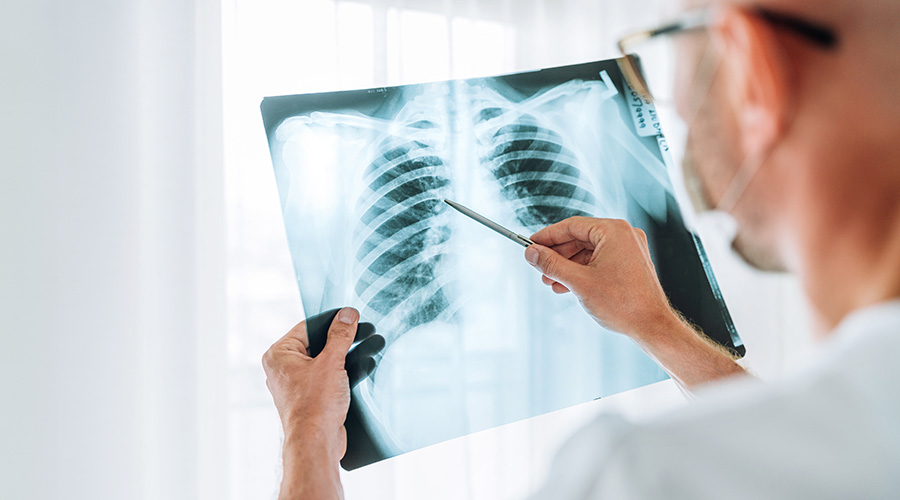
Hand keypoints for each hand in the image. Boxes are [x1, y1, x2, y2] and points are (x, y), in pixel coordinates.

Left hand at [262, 307, 360, 459]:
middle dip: (342, 339)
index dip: (332, 320)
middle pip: (317, 344)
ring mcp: (297, 384)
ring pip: (325, 361)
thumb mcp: (331, 362)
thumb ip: (340, 336)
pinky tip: (364, 365)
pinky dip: (344, 371)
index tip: (351, 315)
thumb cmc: (314, 406)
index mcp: (279, 354)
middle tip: (363, 330)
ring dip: (347, 355)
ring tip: (370, 345)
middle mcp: (284, 368)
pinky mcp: (311, 397)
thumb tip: (347, 315)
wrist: (317, 443)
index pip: (307, 327)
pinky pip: (328, 376)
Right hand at [523, 217, 674, 339]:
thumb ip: (552, 264)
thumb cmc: (622, 304)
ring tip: (550, 281)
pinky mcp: (630, 263)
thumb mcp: (578, 282)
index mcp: (614, 231)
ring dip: (567, 266)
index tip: (530, 245)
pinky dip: (582, 271)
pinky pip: (599, 260)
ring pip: (588, 251)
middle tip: (538, 266)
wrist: (652, 326)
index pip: (572, 226)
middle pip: (580, 238)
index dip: (548, 236)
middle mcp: (624, 235)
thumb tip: (531, 253)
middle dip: (557, 255)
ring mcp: (629, 249)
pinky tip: (566, 285)